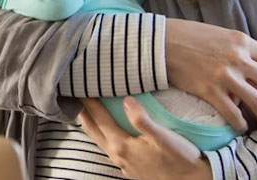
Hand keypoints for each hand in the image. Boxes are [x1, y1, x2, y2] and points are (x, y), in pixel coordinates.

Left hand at [79, 98, 210, 179]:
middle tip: (76, 99)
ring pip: (101, 142)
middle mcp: (118, 156)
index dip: (91, 103)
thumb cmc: (180, 158)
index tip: (83, 88)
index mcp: (122, 146)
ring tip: (87, 114)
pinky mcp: (132, 169)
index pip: (100, 119)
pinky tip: (109, 135)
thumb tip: (126, 100)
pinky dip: (104, 137)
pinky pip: (111, 150)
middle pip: (94, 132)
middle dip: (84, 115)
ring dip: (93, 127)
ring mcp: (124, 165)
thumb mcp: (162, 136)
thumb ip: (141, 119)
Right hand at [166, 18, 256, 130]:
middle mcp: (238, 58)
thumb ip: (235, 47)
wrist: (162, 43)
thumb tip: (247, 64)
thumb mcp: (218, 33)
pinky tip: (241, 126)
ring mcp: (225, 76)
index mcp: (241, 41)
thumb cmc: (188, 35)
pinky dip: (240, 122)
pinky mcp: (211, 91)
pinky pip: (233, 112)